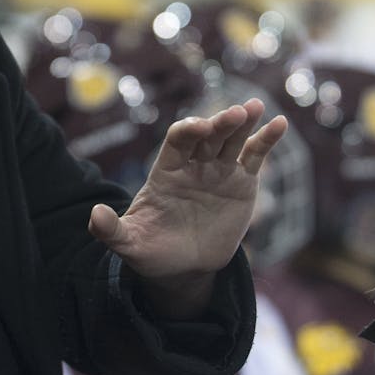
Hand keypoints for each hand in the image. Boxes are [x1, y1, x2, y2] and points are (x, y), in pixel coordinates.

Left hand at [88, 98, 286, 315]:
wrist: (184, 267)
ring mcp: (219, 171)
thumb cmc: (152, 251)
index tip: (198, 128)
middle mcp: (194, 165)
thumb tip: (94, 215)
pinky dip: (267, 140)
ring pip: (232, 140)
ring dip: (244, 122)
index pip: (177, 141)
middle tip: (235, 113)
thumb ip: (111, 230)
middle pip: (208, 135)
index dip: (188, 130)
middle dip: (220, 123)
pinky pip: (255, 156)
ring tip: (255, 107)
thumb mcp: (129, 244)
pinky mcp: (242, 183)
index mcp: (167, 171)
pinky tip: (280, 123)